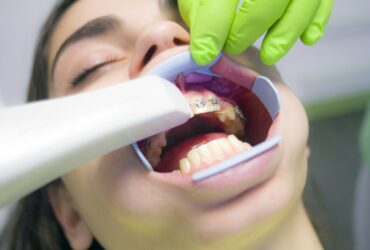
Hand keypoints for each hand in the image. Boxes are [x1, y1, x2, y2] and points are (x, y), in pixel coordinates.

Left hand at [179, 0, 332, 64]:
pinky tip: (307, 39)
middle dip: (249, 28)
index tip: (204, 55)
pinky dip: (318, 20)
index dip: (213, 28)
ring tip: (268, 55)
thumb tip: (205, 47)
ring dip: (286, 33)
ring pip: (305, 0)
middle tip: (233, 48)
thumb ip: (199, 8)